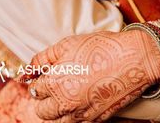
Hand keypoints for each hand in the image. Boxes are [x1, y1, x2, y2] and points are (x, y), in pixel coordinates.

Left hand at [26, 30, 159, 121]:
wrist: (131, 59)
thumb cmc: (99, 48)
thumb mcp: (66, 45)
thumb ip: (43, 58)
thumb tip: (27, 69)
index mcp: (55, 83)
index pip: (35, 90)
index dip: (37, 80)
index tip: (42, 75)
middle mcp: (65, 103)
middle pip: (42, 111)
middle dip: (43, 99)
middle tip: (51, 85)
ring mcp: (81, 114)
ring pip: (57, 122)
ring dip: (55, 111)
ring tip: (63, 95)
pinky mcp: (96, 119)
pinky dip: (72, 116)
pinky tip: (78, 101)